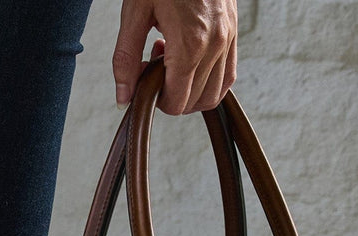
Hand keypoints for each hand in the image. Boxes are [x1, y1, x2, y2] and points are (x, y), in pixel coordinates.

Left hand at [113, 0, 236, 114]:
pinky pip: (228, 75)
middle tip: (155, 68)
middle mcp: (214, 45)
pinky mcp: (233, 32)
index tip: (146, 82)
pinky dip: (209, 81)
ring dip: (191, 90)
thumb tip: (123, 97)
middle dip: (172, 95)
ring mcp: (228, 39)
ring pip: (214, 94)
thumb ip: (125, 59)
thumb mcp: (134, 11)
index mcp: (189, 44)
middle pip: (195, 102)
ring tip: (172, 62)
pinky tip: (190, 61)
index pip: (177, 102)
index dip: (158, 102)